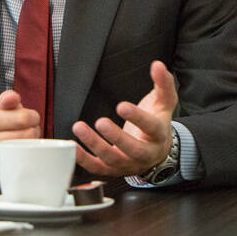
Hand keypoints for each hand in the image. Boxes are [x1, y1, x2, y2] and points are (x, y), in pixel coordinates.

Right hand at [0, 90, 39, 184]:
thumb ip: (7, 100)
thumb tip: (12, 96)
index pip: (22, 118)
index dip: (33, 117)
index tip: (31, 118)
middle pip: (26, 135)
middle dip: (34, 131)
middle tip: (30, 130)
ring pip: (25, 151)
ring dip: (32, 145)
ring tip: (27, 141)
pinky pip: (21, 166)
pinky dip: (27, 159)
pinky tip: (22, 154)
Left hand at [72, 60, 177, 177]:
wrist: (157, 151)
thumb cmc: (158, 123)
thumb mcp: (164, 102)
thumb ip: (163, 83)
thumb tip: (158, 65)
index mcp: (158, 135)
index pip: (151, 127)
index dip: (137, 118)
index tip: (121, 106)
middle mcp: (145, 154)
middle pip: (132, 150)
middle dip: (116, 137)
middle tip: (101, 122)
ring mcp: (128, 164)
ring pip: (112, 159)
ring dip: (94, 144)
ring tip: (79, 127)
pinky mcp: (113, 170)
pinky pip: (96, 167)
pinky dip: (82, 158)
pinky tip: (72, 145)